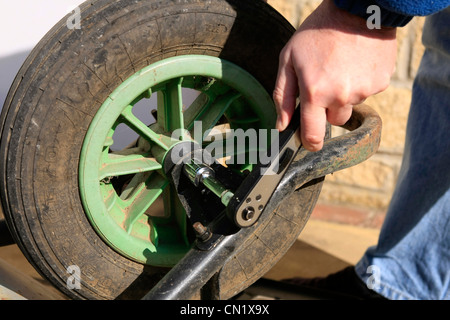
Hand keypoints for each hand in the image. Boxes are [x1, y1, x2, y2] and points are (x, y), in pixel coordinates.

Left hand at [273, 0, 396, 150]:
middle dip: (327, 110)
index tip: (309, 142)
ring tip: (340, 67)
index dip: (309, 143)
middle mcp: (341, 96)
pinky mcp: (381, 82)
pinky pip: (367, 93)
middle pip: (334, 121)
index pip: (313, 135)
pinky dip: (360, 83)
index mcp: (315, 93)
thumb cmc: (317, 33)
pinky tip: (355, 64)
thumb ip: (282, 96)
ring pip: (351, 106)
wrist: (356, 9)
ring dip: (344, 94)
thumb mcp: (289, 59)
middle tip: (324, 83)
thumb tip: (281, 125)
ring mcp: (364, 90)